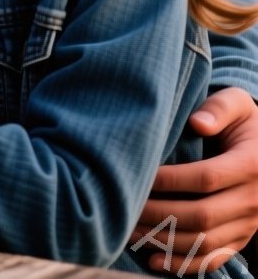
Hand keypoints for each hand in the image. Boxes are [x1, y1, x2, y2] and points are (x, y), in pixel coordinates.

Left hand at [134, 87, 257, 272]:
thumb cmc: (243, 122)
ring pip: (205, 242)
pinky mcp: (241, 238)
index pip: (206, 178)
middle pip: (202, 215)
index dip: (168, 180)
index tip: (137, 175)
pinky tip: (152, 260)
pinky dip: (183, 264)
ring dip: (163, 240)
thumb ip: (219, 107)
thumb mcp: (238, 104)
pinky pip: (214, 259)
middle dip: (157, 213)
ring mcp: (249, 224)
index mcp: (251, 165)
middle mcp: (254, 200)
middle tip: (121, 206)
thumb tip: (197, 123)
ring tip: (127, 230)